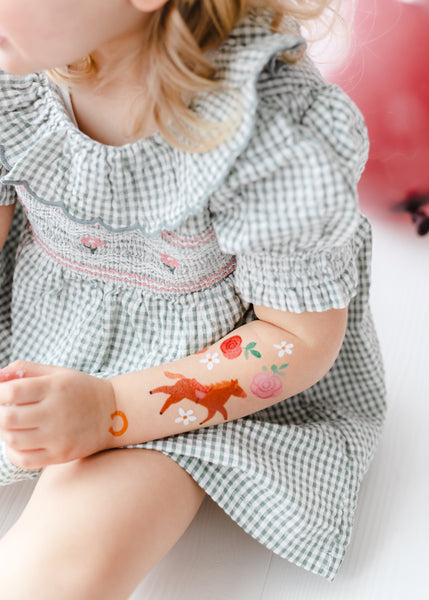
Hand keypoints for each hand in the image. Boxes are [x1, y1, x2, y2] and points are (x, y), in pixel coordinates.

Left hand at [0, 361, 116, 468]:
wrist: (114, 413)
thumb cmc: (81, 390)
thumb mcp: (57, 372)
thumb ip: (25, 369)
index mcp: (55, 387)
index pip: (11, 392)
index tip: (1, 394)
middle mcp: (56, 412)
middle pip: (7, 418)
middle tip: (2, 410)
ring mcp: (58, 436)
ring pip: (12, 440)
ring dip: (4, 432)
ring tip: (11, 424)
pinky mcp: (60, 454)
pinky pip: (24, 459)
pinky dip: (12, 452)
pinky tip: (17, 442)